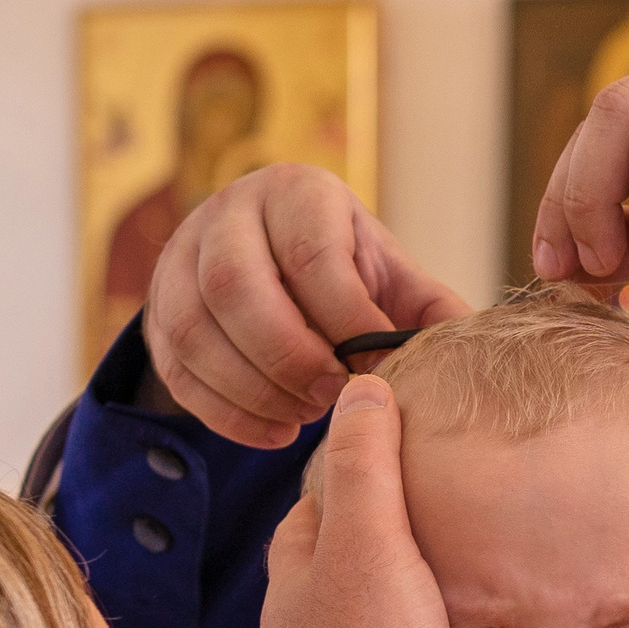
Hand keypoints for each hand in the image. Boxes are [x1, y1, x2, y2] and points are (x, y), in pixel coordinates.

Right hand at [143, 163, 473, 447]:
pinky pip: (175, 368)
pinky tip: (274, 434)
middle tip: (331, 399)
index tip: (373, 368)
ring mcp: (179, 260)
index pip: (311, 254)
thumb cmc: (345, 270)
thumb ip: (428, 312)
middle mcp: (228, 214)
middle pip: (236, 288)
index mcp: (297, 193)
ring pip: (195, 329)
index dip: (344, 320)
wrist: (268, 256)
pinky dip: (225, 412)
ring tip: (304, 418)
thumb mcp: (389, 275)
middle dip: (289, 356)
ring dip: (254, 388)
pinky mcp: (156, 311)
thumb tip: (472, 356)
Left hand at [257, 374, 456, 627]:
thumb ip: (366, 467)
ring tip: (431, 605)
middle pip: (324, 578)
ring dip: (376, 619)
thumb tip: (361, 387)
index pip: (310, 512)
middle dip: (360, 553)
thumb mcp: (373, 542)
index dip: (346, 482)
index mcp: (294, 583)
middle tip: (417, 533)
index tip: (387, 463)